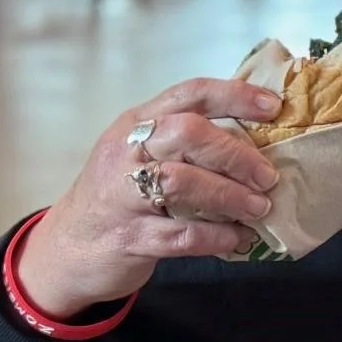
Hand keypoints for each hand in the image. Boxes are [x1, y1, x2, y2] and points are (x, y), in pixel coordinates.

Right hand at [15, 78, 283, 317]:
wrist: (68, 247)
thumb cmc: (119, 195)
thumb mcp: (141, 155)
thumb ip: (186, 142)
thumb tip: (259, 140)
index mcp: (135, 125)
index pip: (188, 94)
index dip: (235, 95)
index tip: (273, 106)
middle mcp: (126, 153)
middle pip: (187, 133)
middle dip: (236, 154)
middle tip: (267, 177)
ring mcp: (123, 195)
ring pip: (182, 182)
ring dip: (231, 196)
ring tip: (259, 208)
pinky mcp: (129, 237)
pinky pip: (181, 234)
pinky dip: (217, 236)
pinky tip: (238, 238)